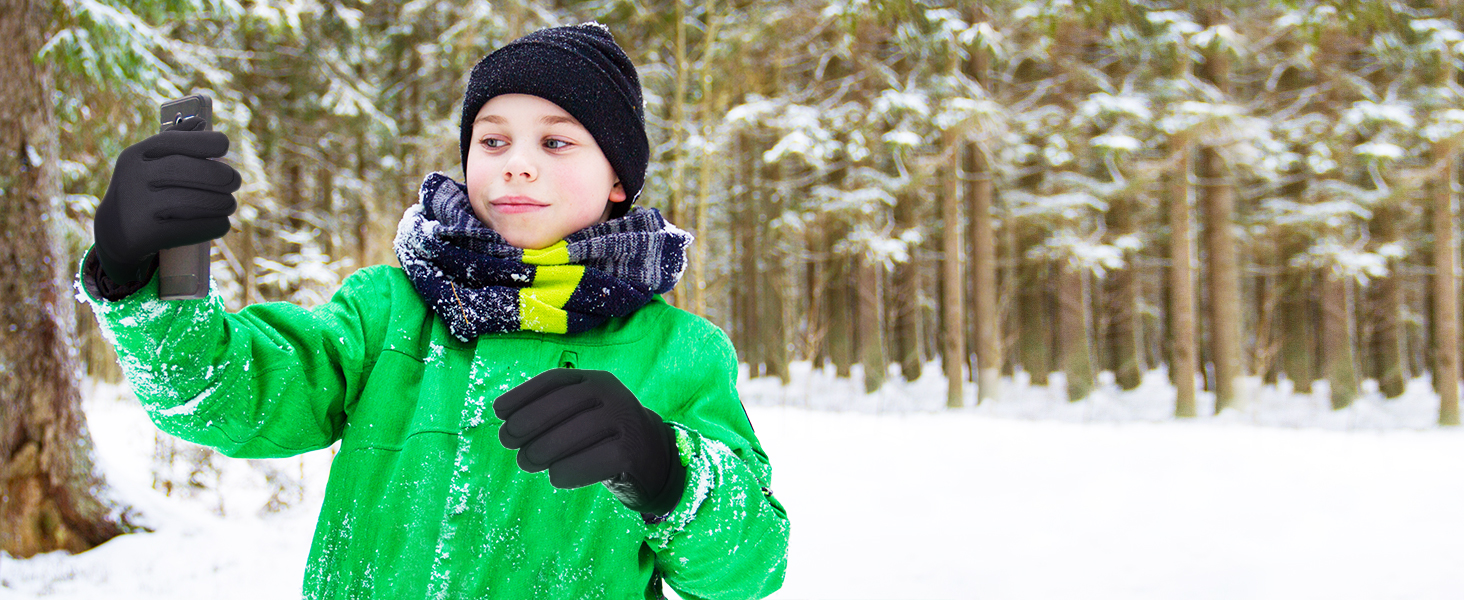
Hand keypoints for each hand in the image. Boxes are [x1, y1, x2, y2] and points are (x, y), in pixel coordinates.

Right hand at [93, 116, 240, 283]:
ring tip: (229, 203)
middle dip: (220, 174)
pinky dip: (215, 223)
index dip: (205, 141)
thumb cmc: (142, 189)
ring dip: (222, 201)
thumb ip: (174, 140)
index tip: (224, 146)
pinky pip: (193, 227)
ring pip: (193, 200)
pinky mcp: (147, 234)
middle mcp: (133, 178)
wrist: (114, 233)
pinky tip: (220, 220)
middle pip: (186, 170)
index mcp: (135, 155)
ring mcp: (138, 207)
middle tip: (234, 180)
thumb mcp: (148, 162)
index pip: (173, 141)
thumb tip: (201, 122)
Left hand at [494, 369, 684, 515]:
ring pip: (574, 433)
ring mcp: (625, 422)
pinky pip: (593, 461)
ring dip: (542, 450)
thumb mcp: (581, 414)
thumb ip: (551, 414)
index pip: (555, 380)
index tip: (498, 412)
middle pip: (561, 405)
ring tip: (526, 462)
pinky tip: (555, 476)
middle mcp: (613, 395)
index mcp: (596, 380)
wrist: (653, 460)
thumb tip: (506, 423)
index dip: (522, 395)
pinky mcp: (631, 453)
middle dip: (527, 424)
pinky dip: (568, 471)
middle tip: (508, 443)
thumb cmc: (603, 437)